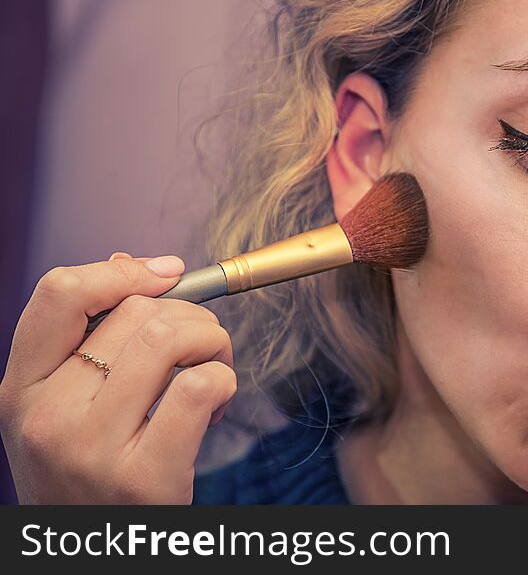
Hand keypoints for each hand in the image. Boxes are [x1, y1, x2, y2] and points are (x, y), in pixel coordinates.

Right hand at [0, 252, 235, 503]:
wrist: (96, 554)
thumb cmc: (91, 473)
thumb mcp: (68, 408)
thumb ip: (90, 340)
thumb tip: (128, 263)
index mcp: (21, 390)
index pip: (59, 294)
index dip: (122, 272)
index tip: (167, 274)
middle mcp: (46, 417)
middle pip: (137, 314)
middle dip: (191, 317)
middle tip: (201, 349)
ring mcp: (91, 449)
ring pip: (170, 339)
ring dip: (213, 344)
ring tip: (211, 372)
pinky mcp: (143, 478)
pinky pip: (199, 386)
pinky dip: (224, 382)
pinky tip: (215, 406)